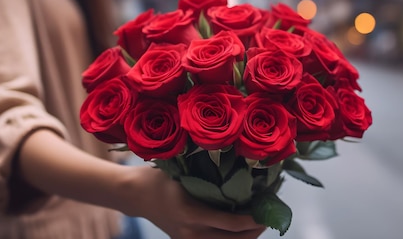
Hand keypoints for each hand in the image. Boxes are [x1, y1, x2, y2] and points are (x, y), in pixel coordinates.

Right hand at [125, 166, 265, 238]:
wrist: (135, 195)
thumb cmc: (160, 177)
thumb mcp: (183, 171)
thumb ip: (209, 176)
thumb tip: (243, 170)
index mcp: (191, 214)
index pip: (231, 224)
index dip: (253, 220)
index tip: (266, 209)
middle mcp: (191, 233)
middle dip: (254, 231)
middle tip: (267, 216)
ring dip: (244, 238)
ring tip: (256, 223)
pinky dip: (230, 238)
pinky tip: (239, 228)